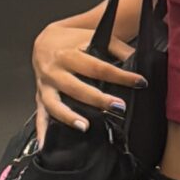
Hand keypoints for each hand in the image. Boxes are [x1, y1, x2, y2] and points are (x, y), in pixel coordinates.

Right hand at [32, 18, 146, 140]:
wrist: (44, 40)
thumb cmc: (72, 40)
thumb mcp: (94, 36)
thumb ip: (117, 49)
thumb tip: (138, 60)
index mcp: (70, 53)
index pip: (98, 67)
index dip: (120, 76)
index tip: (140, 82)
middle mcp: (55, 70)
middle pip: (76, 87)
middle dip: (97, 99)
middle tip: (118, 107)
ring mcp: (45, 85)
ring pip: (54, 103)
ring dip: (68, 116)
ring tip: (84, 126)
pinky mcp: (40, 96)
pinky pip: (40, 115)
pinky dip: (42, 129)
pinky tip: (45, 143)